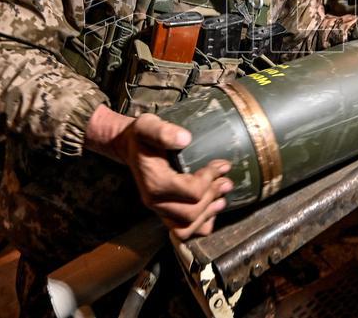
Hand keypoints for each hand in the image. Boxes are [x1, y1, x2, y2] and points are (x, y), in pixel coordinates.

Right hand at [86, 106, 232, 239]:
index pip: (191, 191)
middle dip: (212, 196)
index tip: (221, 164)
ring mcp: (158, 210)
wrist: (130, 147)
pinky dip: (200, 224)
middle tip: (226, 181)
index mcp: (154, 182)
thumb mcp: (149, 126)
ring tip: (222, 197)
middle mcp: (154, 201)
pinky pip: (183, 231)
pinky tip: (211, 209)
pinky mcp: (164, 213)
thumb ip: (164, 132)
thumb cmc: (142, 137)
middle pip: (191, 213)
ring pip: (187, 227)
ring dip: (208, 214)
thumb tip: (185, 139)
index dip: (210, 179)